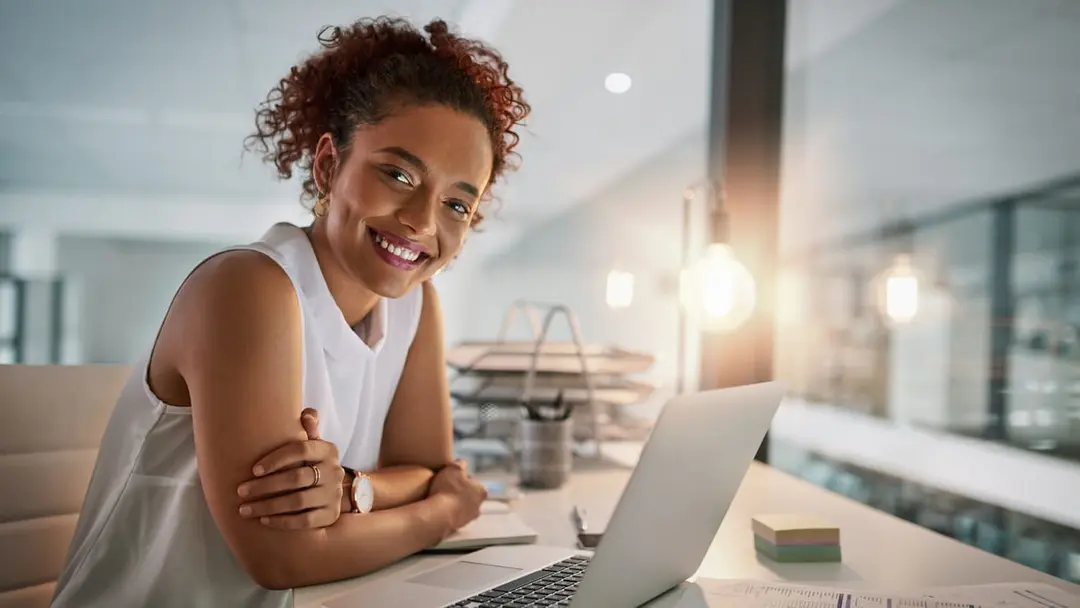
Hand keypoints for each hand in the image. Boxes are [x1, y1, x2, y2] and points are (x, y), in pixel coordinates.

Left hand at [237, 408, 345, 529]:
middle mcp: (334, 472)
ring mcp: (333, 495)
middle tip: (241, 491)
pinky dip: (282, 522)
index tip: (253, 469)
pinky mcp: (330, 515)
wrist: (333, 492)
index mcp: (328, 450)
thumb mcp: (313, 445)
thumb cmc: (312, 464)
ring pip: (298, 502)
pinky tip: (263, 521)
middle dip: (265, 486)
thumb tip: (307, 414)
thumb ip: (308, 429)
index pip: (301, 449)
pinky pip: (304, 521)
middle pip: (297, 478)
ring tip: (245, 509)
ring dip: (268, 506)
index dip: (276, 459)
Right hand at [428, 460, 487, 530]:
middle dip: (460, 493)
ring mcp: (469, 520)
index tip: (451, 479)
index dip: (461, 479)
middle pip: (469, 496)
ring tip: (441, 500)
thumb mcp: (453, 469)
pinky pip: (453, 518)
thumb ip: (460, 464)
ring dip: (454, 505)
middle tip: (446, 489)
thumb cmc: (448, 489)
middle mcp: (479, 507)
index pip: (472, 482)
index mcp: (481, 491)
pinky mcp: (458, 529)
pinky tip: (439, 510)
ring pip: (462, 508)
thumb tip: (463, 463)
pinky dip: (448, 514)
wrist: (439, 515)